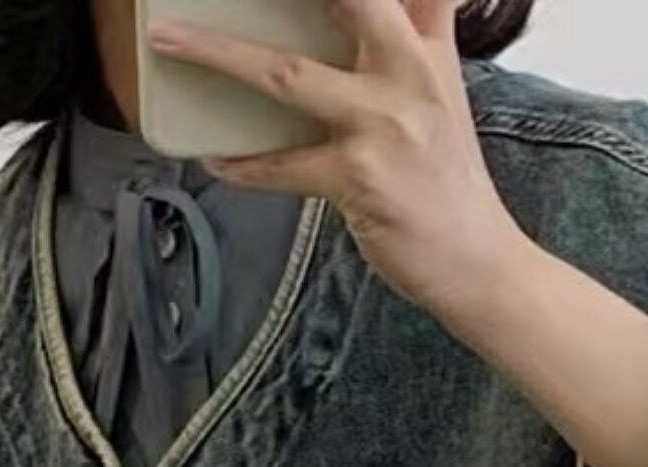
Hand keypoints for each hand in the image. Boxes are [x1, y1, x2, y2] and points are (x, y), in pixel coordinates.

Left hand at [149, 0, 523, 331]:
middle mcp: (409, 72)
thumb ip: (416, 36)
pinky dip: (245, 165)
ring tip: (169, 40)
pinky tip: (215, 158)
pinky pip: (284, 167)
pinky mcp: (359, 178)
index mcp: (427, 45)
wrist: (478, 262)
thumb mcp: (440, 93)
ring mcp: (383, 125)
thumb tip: (381, 10)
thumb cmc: (447, 181)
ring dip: (219, 54)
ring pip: (287, 75)